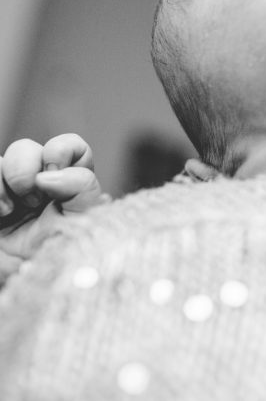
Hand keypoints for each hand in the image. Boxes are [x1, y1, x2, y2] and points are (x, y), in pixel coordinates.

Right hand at [0, 135, 109, 281]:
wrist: (33, 291)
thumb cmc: (64, 259)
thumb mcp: (83, 221)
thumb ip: (80, 187)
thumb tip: (48, 172)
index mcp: (68, 187)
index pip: (70, 148)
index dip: (62, 149)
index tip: (54, 170)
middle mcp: (36, 189)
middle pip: (26, 149)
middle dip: (24, 164)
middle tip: (30, 194)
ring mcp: (7, 198)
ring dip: (3, 179)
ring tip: (7, 210)